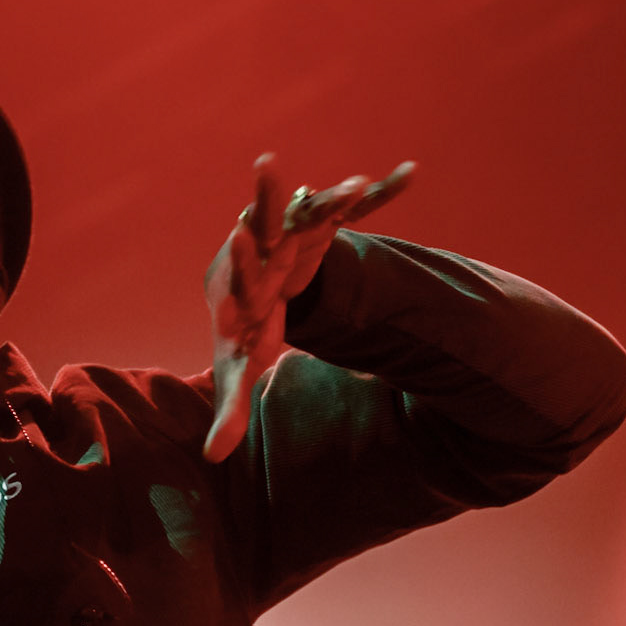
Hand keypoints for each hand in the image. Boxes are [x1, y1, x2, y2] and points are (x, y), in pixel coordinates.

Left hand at [202, 154, 414, 462]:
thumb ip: (230, 410)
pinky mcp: (325, 224)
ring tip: (357, 185)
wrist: (256, 284)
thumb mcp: (239, 369)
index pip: (239, 268)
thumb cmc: (246, 330)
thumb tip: (214, 460)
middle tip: (266, 165)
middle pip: (265, 221)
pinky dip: (382, 193)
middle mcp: (264, 249)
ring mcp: (296, 232)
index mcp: (241, 282)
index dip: (243, 254)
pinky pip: (357, 208)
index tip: (240, 232)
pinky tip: (411, 175)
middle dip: (269, 197)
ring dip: (335, 196)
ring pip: (315, 208)